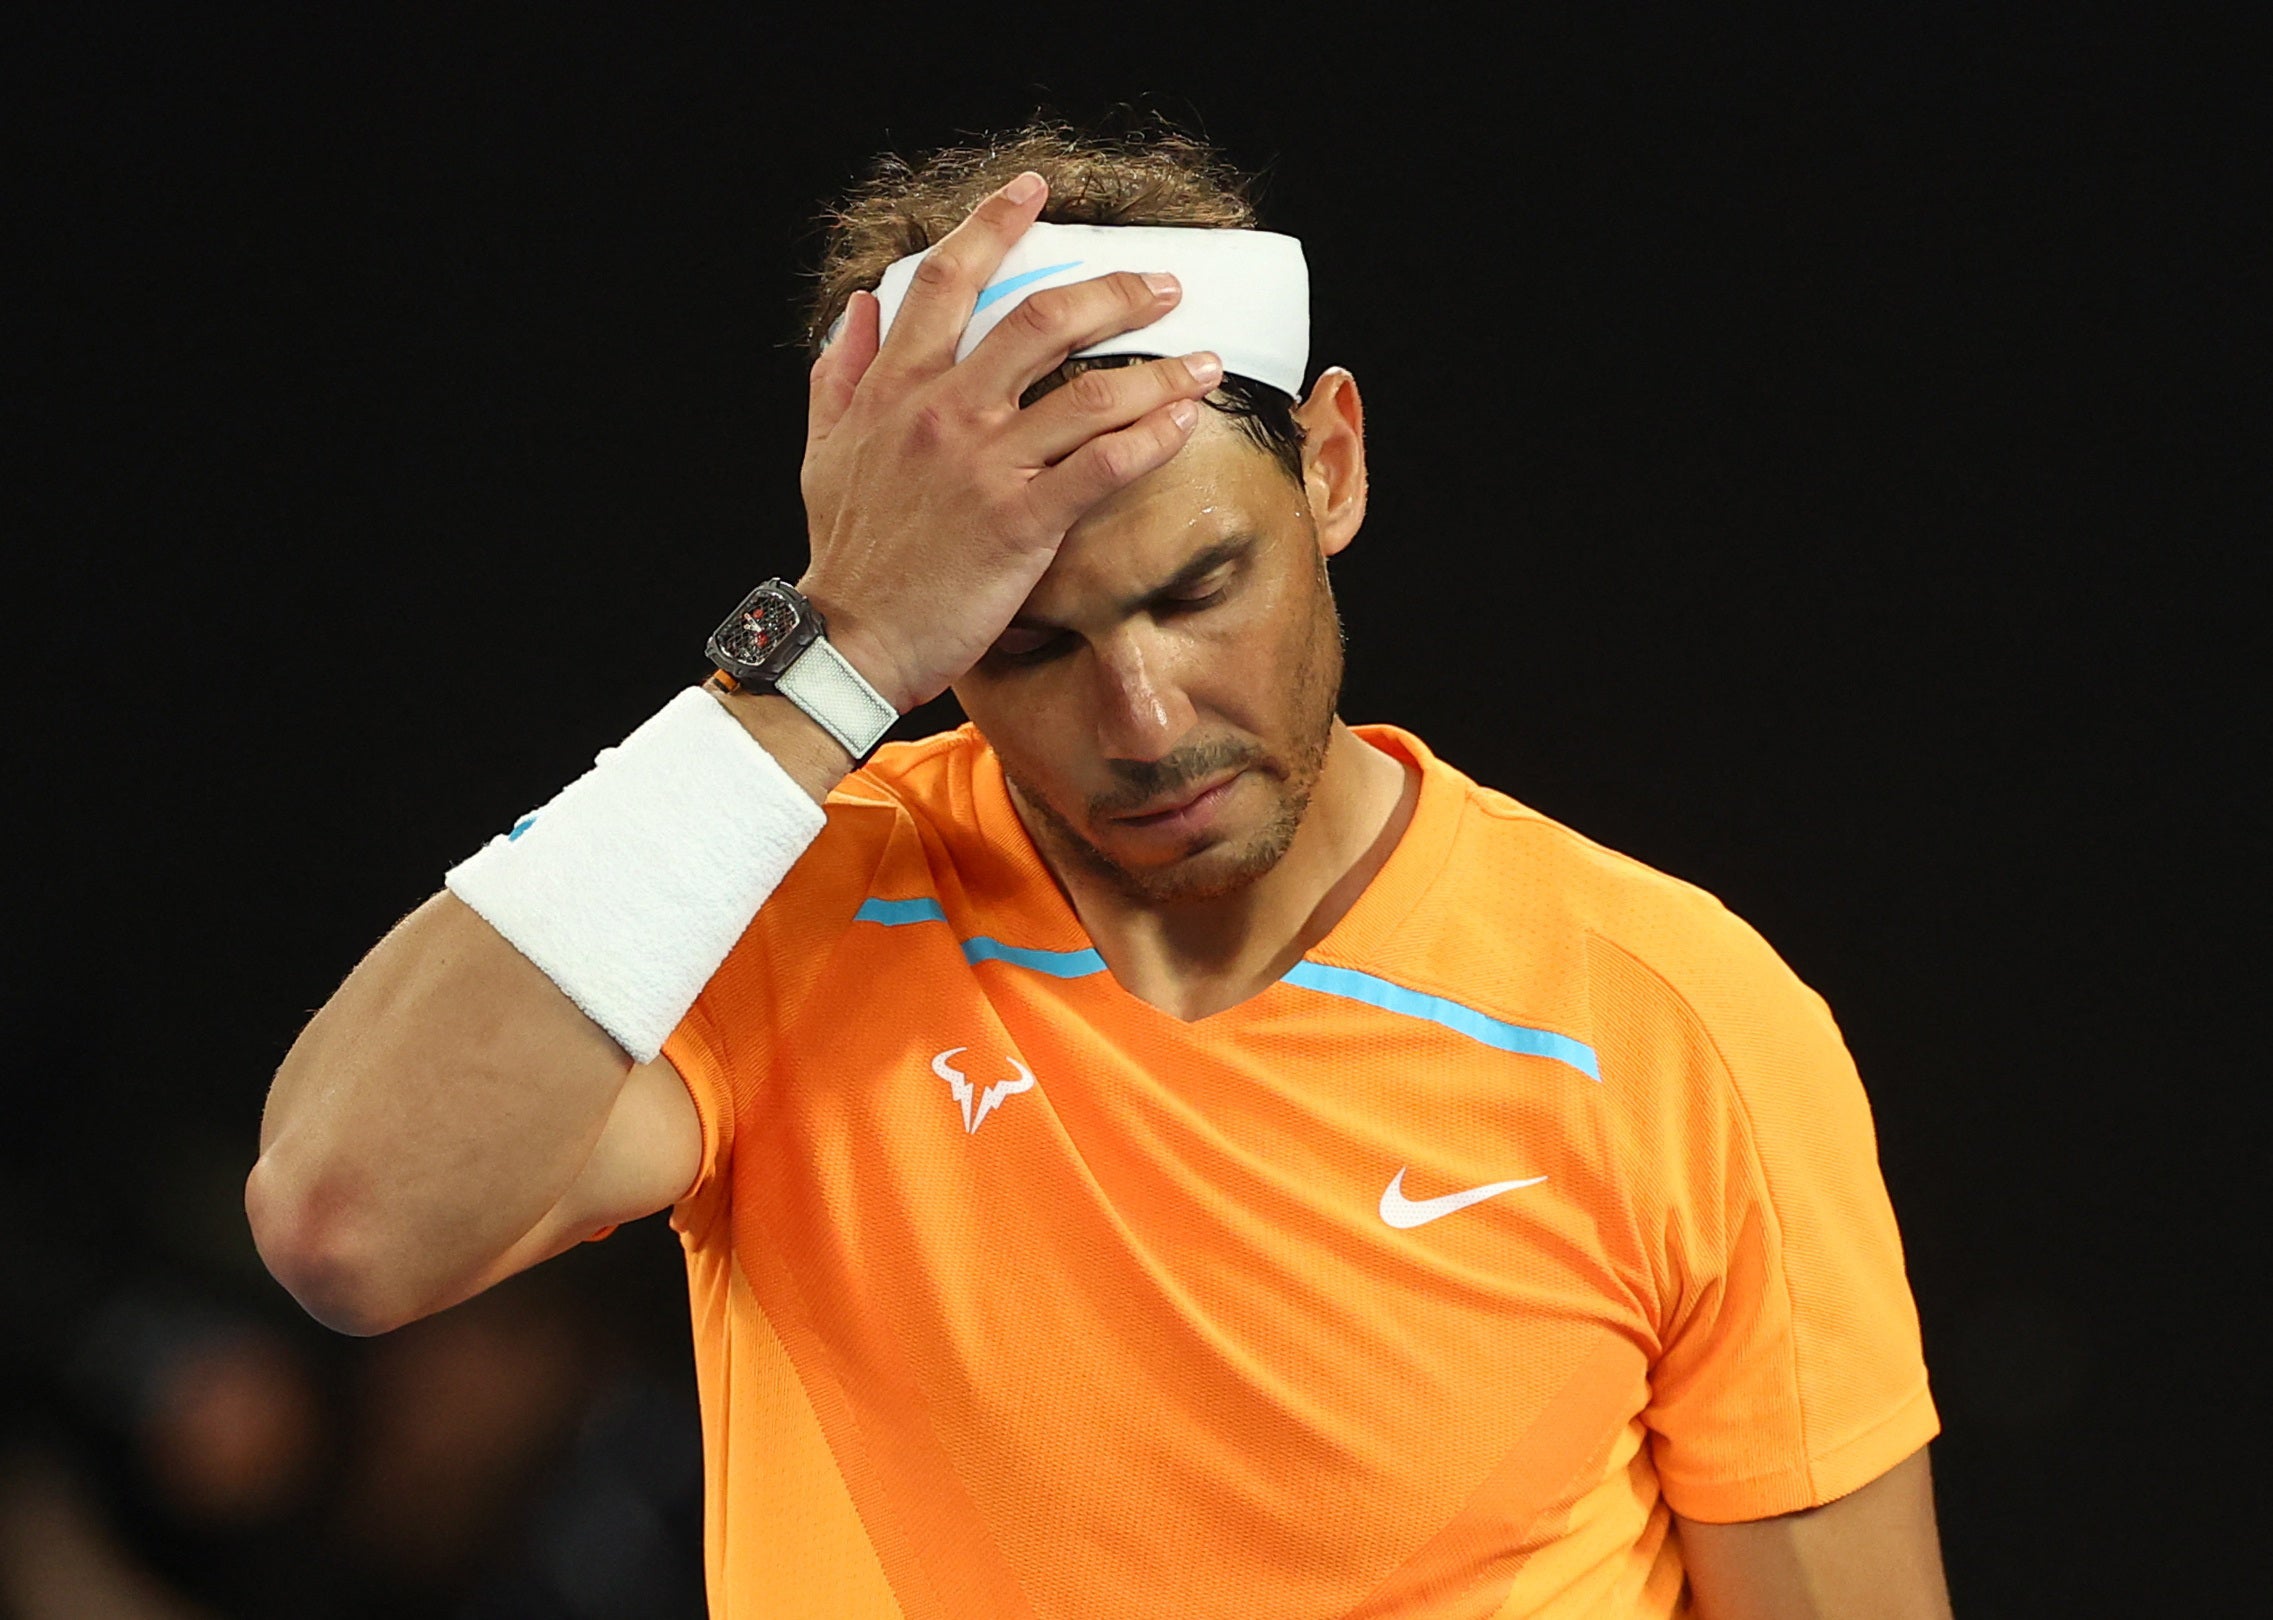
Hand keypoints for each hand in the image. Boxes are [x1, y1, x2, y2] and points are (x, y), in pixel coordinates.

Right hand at [795, 171, 1224, 712]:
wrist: (851, 639)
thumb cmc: (846, 553)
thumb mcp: (822, 450)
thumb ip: (840, 374)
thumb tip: (860, 309)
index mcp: (896, 387)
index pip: (949, 280)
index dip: (994, 224)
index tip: (1033, 191)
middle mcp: (943, 410)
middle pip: (1042, 318)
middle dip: (1115, 292)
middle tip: (1162, 287)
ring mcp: (985, 463)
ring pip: (1088, 391)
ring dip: (1160, 369)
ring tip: (1205, 362)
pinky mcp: (1021, 520)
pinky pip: (1102, 465)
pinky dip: (1150, 439)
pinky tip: (1183, 425)